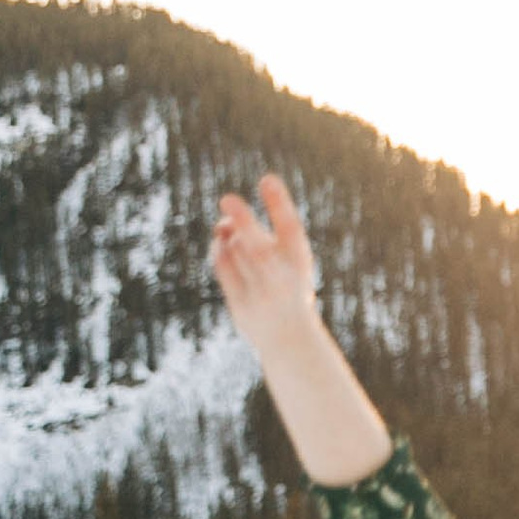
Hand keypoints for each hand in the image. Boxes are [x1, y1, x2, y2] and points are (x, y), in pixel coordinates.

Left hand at [210, 173, 322, 355]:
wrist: (290, 339)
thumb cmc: (288, 286)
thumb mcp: (289, 259)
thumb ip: (260, 235)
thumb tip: (223, 219)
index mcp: (300, 260)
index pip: (291, 228)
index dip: (278, 203)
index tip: (266, 179)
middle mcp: (282, 279)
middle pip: (257, 247)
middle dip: (243, 221)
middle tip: (227, 199)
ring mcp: (261, 294)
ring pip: (234, 251)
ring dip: (227, 233)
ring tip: (228, 230)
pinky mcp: (241, 305)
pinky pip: (222, 266)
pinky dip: (218, 249)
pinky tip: (221, 243)